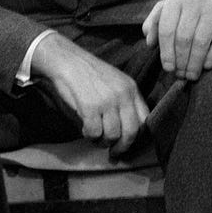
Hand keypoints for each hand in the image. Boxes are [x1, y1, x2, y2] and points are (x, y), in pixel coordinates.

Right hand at [33, 33, 148, 156]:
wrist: (67, 60)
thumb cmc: (88, 73)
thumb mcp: (114, 82)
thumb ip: (124, 100)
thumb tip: (127, 129)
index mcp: (131, 88)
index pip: (145, 119)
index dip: (137, 136)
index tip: (128, 142)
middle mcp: (123, 95)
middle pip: (131, 132)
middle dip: (122, 146)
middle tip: (114, 152)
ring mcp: (107, 101)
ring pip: (112, 135)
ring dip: (103, 142)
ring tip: (95, 138)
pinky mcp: (90, 107)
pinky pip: (94, 132)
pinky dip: (89, 136)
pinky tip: (85, 130)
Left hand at [142, 0, 211, 80]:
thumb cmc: (191, 5)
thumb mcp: (170, 7)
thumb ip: (155, 22)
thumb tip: (149, 43)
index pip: (167, 29)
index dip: (166, 52)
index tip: (167, 68)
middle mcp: (194, 0)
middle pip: (184, 38)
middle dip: (181, 60)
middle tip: (180, 74)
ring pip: (201, 41)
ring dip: (195, 62)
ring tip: (192, 74)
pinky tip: (207, 65)